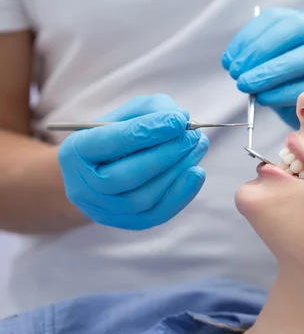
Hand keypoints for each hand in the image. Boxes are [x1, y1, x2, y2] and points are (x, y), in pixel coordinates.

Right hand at [57, 94, 208, 229]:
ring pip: (143, 197)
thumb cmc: (118, 135)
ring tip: (198, 146)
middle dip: (165, 153)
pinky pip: (158, 213)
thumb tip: (180, 117)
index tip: (178, 119)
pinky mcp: (129, 223)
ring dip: (178, 170)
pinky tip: (197, 171)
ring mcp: (105, 209)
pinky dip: (182, 193)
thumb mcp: (128, 114)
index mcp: (75, 152)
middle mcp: (83, 186)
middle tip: (192, 135)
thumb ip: (151, 110)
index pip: (111, 141)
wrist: (101, 170)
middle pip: (126, 176)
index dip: (147, 130)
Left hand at [222, 8, 303, 127]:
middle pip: (293, 30)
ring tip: (247, 86)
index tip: (230, 60)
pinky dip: (283, 92)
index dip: (249, 37)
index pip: (279, 19)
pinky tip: (266, 99)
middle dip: (259, 51)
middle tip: (237, 74)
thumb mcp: (288, 72)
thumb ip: (267, 63)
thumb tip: (238, 67)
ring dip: (269, 72)